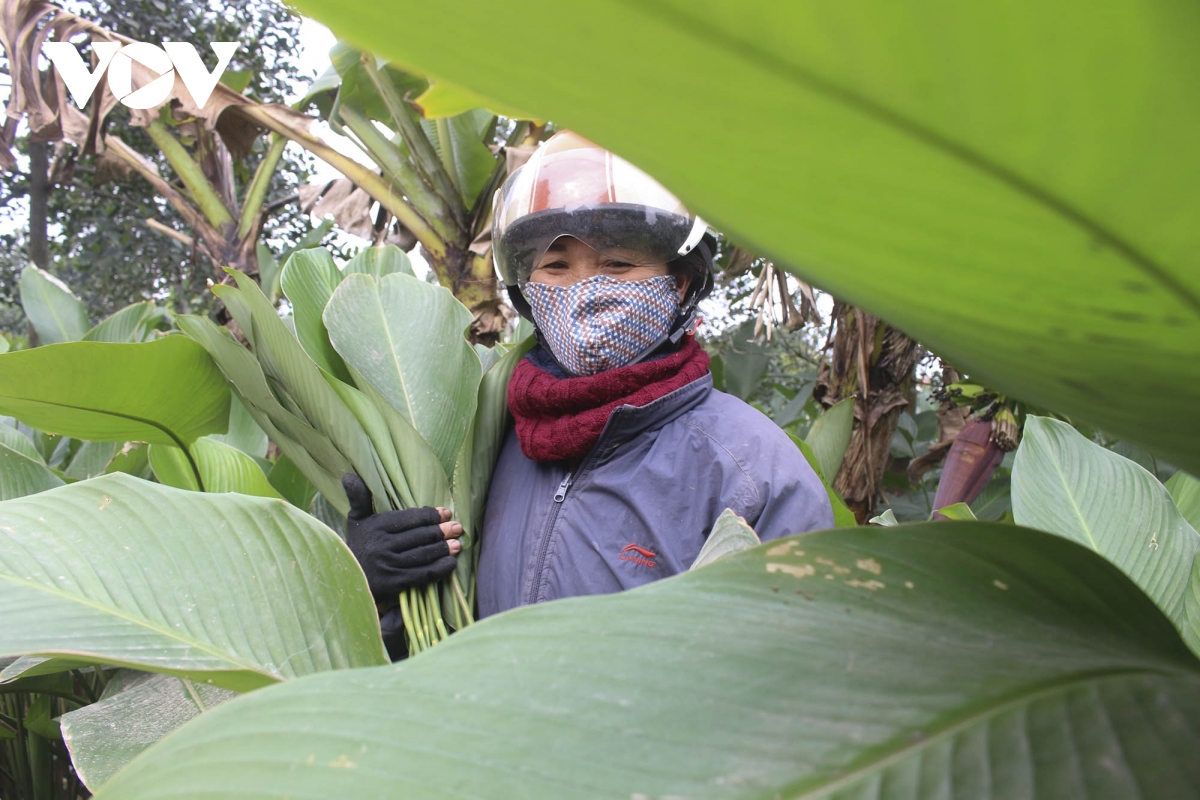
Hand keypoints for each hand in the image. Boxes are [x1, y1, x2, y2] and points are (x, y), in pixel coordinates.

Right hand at [342, 474, 462, 602]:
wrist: (348, 580)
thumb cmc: (357, 545)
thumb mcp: (355, 520)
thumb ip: (358, 497)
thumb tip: (349, 475)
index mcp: (376, 526)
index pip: (410, 518)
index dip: (431, 515)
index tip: (446, 513)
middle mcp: (382, 545)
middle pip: (420, 536)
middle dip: (442, 531)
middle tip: (458, 528)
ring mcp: (389, 565)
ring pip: (423, 554)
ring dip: (443, 549)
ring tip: (457, 545)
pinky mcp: (395, 583)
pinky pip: (423, 574)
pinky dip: (440, 568)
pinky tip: (450, 563)